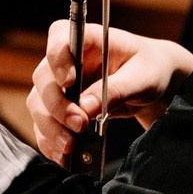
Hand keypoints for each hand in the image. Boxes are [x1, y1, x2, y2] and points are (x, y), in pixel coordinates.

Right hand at [27, 20, 192, 163]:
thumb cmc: (150, 69)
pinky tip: (65, 154)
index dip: (58, 61)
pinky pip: (45, 124)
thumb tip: (86, 107)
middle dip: (57, 106)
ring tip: (71, 146)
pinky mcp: (61, 108)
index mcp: (87, 39)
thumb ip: (115, 89)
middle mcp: (66, 60)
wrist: (154, 84)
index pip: (59, 39)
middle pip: (44, 79)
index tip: (69, 82)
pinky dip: (51, 141)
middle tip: (79, 125)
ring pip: (39, 104)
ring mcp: (60, 85)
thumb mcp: (143, 77)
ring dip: (50, 128)